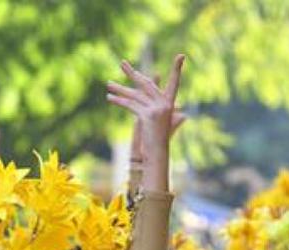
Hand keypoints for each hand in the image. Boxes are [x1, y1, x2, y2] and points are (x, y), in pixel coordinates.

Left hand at [107, 54, 185, 191]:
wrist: (157, 155)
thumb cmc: (158, 141)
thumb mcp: (160, 123)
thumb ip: (157, 109)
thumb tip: (163, 105)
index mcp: (170, 104)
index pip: (174, 82)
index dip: (177, 70)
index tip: (180, 56)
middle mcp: (165, 104)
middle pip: (146, 84)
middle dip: (132, 74)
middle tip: (122, 63)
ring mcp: (157, 109)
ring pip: (135, 95)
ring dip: (120, 90)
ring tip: (108, 84)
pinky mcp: (148, 116)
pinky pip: (131, 105)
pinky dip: (119, 101)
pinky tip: (109, 98)